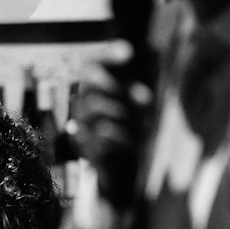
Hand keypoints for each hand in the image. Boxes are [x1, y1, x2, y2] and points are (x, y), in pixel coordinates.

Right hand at [72, 40, 153, 209]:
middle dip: (119, 89)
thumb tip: (141, 90)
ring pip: (96, 108)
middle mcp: (83, 106)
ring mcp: (82, 128)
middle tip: (147, 99)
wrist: (122, 175)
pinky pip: (103, 134)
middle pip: (89, 84)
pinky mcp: (87, 149)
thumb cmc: (130, 135)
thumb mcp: (136, 109)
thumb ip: (136, 93)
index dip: (107, 56)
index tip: (129, 53)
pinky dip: (125, 136)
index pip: (92, 64)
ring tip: (147, 125)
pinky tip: (137, 141)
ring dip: (128, 115)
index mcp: (95, 91)